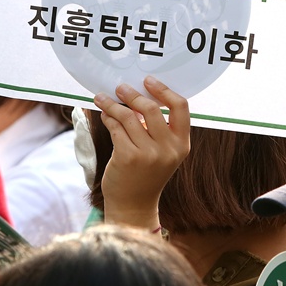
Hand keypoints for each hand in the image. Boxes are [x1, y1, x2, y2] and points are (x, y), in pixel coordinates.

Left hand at [96, 76, 189, 229]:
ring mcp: (148, 154)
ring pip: (128, 117)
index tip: (148, 80)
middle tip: (121, 87)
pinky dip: (108, 118)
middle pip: (151, 108)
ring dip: (113, 104)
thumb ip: (158, 128)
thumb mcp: (163, 153)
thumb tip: (139, 94)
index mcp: (181, 144)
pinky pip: (115, 128)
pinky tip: (104, 115)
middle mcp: (168, 149)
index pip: (180, 107)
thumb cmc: (146, 174)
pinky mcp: (128, 157)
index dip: (164, 90)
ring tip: (103, 98)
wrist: (133, 205)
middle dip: (133, 94)